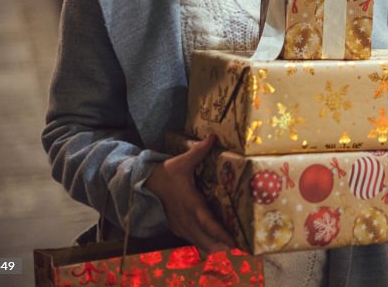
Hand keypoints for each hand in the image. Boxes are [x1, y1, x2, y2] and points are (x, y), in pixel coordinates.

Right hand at [144, 134, 235, 252]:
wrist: (146, 184)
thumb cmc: (167, 173)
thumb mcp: (182, 161)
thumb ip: (198, 151)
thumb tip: (212, 137)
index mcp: (191, 204)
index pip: (207, 223)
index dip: (220, 234)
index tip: (233, 242)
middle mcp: (187, 219)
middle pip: (206, 240)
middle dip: (222, 247)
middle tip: (241, 249)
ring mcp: (181, 226)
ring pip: (200, 243)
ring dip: (215, 248)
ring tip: (232, 250)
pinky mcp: (178, 228)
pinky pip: (194, 240)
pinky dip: (206, 244)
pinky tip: (217, 246)